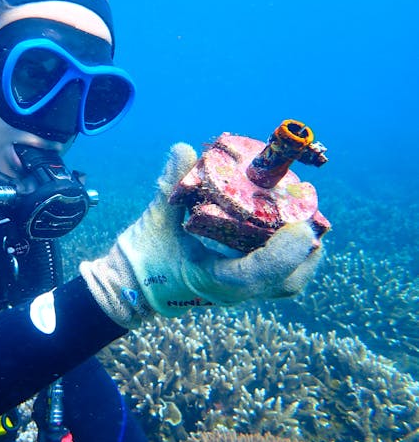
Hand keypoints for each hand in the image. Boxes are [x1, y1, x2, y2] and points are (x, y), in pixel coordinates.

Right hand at [79, 143, 322, 327]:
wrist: (131, 287)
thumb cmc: (142, 258)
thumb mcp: (156, 219)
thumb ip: (171, 185)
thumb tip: (183, 149)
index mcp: (209, 280)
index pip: (255, 275)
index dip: (283, 253)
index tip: (301, 228)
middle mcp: (230, 291)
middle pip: (285, 282)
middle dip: (305, 251)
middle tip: (311, 216)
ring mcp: (237, 291)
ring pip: (284, 282)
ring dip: (301, 254)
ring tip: (306, 220)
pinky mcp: (238, 285)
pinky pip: (274, 276)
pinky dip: (288, 254)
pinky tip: (287, 229)